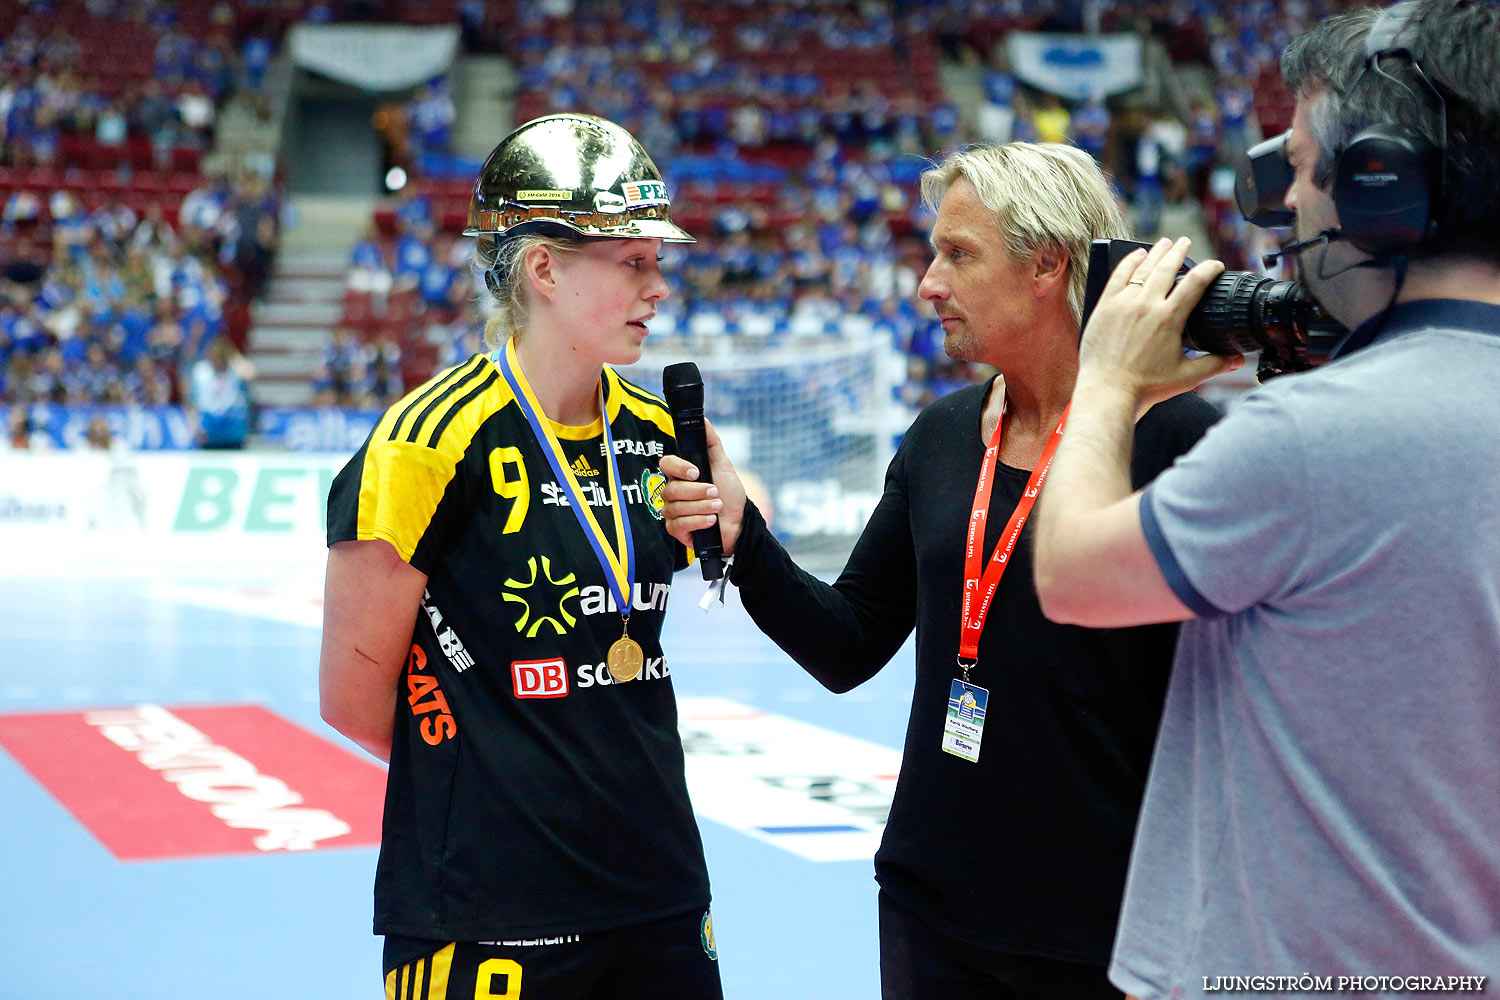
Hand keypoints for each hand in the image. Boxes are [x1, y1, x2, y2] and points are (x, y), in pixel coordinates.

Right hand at [660, 417, 746, 556]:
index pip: (666, 464)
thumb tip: (704, 420)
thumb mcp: (723, 466)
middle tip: (715, 492)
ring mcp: (672, 512)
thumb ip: (712, 444)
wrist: (739, 523)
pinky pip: (679, 525)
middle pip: (672, 489)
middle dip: (697, 491)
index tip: (696, 472)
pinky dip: (698, 522)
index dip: (678, 467)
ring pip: (676, 507)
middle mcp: (673, 492)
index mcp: (681, 475)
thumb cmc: (729, 494)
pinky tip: (711, 521)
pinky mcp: (676, 530)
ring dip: (702, 506)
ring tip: (717, 506)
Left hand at [1079, 237, 1244, 409]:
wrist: (1107, 393)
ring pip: (1142, 269)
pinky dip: (1129, 263)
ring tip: (1165, 243)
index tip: (1216, 265)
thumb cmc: (1145, 387)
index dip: (1209, 269)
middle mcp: (1146, 305)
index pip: (1195, 283)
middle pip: (1167, 267)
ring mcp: (1123, 304)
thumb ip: (1215, 364)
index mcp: (1169, 319)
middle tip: (1186, 242)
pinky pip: (1117, 276)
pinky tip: (1136, 255)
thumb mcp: (1187, 377)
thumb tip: (1238, 359)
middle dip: (1179, 251)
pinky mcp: (1104, 307)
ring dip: (1156, 253)